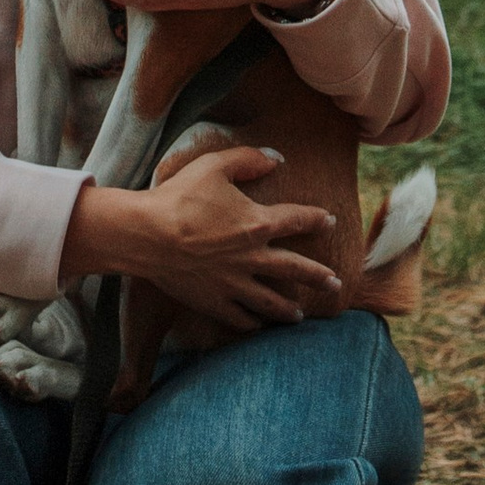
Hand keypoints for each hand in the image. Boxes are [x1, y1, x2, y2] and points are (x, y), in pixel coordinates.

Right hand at [64, 143, 343, 330]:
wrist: (148, 236)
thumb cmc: (179, 196)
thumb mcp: (214, 165)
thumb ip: (248, 159)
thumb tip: (277, 158)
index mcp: (257, 223)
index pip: (297, 220)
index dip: (316, 219)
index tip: (330, 221)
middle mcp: (253, 257)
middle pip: (295, 268)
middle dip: (318, 276)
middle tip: (336, 285)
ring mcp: (235, 284)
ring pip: (271, 301)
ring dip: (289, 309)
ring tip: (300, 315)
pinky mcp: (214, 301)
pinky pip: (241, 318)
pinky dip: (253, 324)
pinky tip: (259, 326)